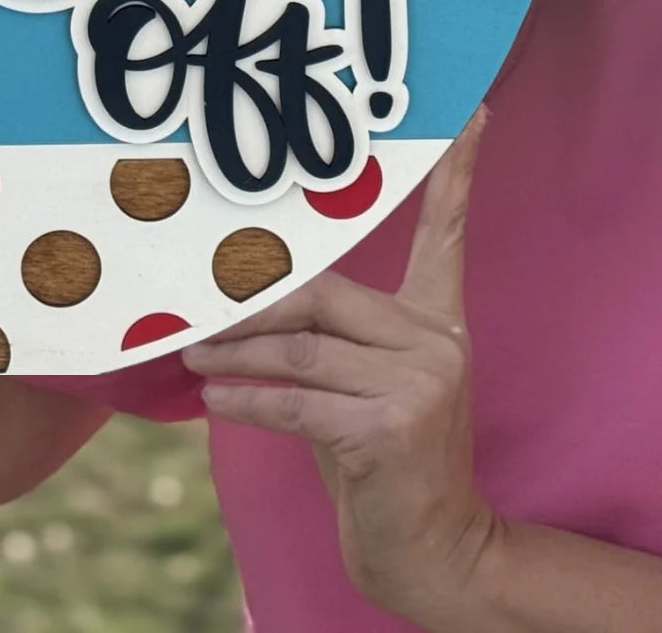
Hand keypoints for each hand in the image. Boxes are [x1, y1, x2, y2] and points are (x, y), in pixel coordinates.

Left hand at [181, 105, 499, 623]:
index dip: (456, 170)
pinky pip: (297, 401)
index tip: (470, 111)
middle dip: (253, 305)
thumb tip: (245, 304)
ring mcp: (419, 384)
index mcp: (438, 322)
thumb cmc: (381, 464)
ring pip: (302, 350)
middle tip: (196, 307)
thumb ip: (327, 341)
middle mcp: (436, 343)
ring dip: (236, 353)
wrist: (433, 550)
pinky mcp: (389, 428)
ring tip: (192, 353)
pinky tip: (214, 396)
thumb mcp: (361, 389)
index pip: (447, 231)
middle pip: (325, 295)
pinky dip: (247, 398)